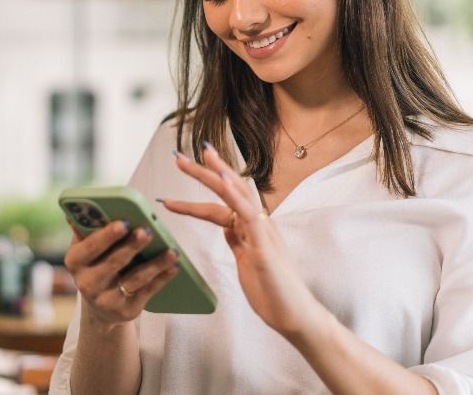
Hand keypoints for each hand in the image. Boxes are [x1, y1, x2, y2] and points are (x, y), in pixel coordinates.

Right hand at [63, 219, 179, 329]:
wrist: (99, 306)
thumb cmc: (96, 265)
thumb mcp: (86, 249)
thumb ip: (88, 228)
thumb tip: (87, 208)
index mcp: (75, 261)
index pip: (90, 246)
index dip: (107, 235)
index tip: (124, 222)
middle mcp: (87, 283)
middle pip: (113, 262)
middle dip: (132, 246)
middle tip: (148, 231)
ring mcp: (106, 300)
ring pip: (135, 279)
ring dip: (155, 264)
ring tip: (172, 251)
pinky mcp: (126, 311)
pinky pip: (147, 292)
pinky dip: (162, 278)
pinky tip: (174, 266)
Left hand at [163, 143, 322, 337]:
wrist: (294, 315)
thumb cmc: (272, 291)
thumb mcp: (247, 261)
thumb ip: (238, 241)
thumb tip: (226, 227)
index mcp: (252, 227)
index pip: (223, 199)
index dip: (203, 184)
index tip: (186, 166)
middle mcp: (258, 223)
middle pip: (229, 189)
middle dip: (204, 171)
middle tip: (178, 157)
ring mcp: (263, 231)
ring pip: (238, 195)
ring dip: (216, 175)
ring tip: (197, 157)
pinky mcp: (264, 245)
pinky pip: (248, 215)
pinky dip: (235, 196)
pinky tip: (224, 181)